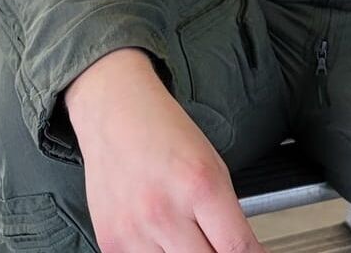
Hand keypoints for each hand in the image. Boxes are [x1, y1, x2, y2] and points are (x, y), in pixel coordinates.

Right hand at [64, 48, 265, 252]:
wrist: (113, 111)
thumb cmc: (163, 132)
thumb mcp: (212, 165)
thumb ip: (227, 214)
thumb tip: (240, 250)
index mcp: (200, 186)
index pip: (237, 248)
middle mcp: (166, 212)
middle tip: (217, 242)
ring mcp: (135, 231)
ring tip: (185, 234)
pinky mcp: (111, 241)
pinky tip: (159, 236)